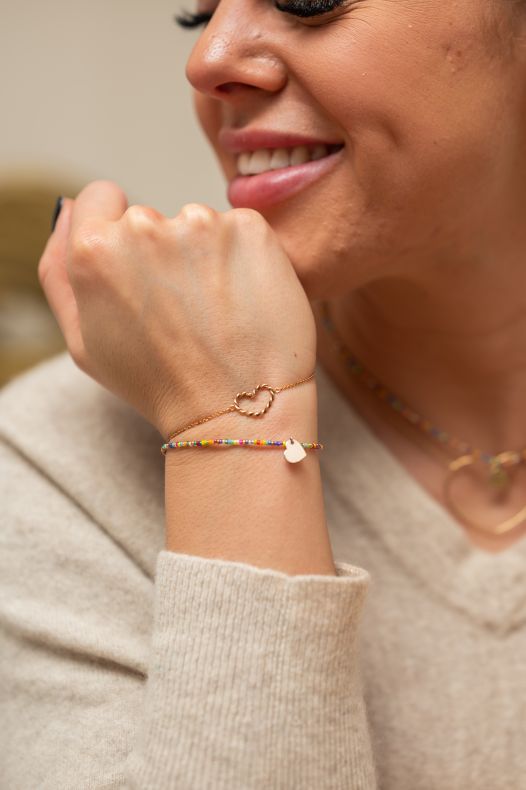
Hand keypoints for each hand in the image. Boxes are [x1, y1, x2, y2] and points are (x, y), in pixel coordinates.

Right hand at [38, 181, 316, 436]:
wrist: (236, 408)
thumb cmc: (157, 383)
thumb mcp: (84, 342)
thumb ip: (58, 270)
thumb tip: (66, 208)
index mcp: (96, 250)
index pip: (100, 198)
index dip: (115, 234)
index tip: (138, 272)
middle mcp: (145, 227)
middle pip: (150, 219)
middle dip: (161, 254)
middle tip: (180, 313)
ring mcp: (202, 224)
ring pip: (198, 226)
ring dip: (205, 258)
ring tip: (215, 313)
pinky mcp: (250, 230)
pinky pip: (240, 232)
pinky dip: (244, 259)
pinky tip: (244, 302)